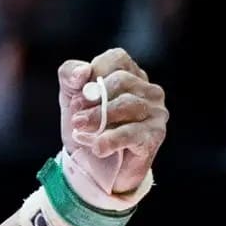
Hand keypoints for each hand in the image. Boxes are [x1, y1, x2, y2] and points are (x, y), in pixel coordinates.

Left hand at [57, 48, 167, 193]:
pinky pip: (131, 133)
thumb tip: (81, 72)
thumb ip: (69, 76)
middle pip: (121, 81)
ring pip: (128, 104)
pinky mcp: (154, 136)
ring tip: (79, 130)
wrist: (92, 167)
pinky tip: (96, 147)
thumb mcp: (70, 98)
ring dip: (97, 118)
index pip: (116, 58)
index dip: (93, 73)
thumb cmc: (86, 126)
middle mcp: (148, 90)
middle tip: (76, 117)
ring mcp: (155, 113)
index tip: (78, 94)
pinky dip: (109, 140)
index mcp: (130, 74)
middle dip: (92, 100)